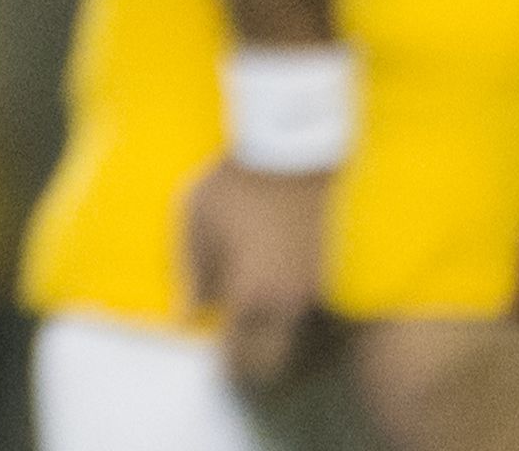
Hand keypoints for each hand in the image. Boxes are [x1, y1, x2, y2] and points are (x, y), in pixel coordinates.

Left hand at [184, 161, 332, 390]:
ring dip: (272, 334)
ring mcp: (314, 286)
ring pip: (293, 332)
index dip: (228, 369)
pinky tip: (269, 285)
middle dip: (252, 364)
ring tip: (248, 319)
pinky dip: (288, 306)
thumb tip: (190, 315)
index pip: (243, 358)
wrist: (291, 149)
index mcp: (252, 294)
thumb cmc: (235, 184)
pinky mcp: (328, 268)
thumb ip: (193, 274)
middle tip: (233, 353)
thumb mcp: (196, 222)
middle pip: (274, 359)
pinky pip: (307, 304)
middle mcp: (288, 301)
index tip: (217, 369)